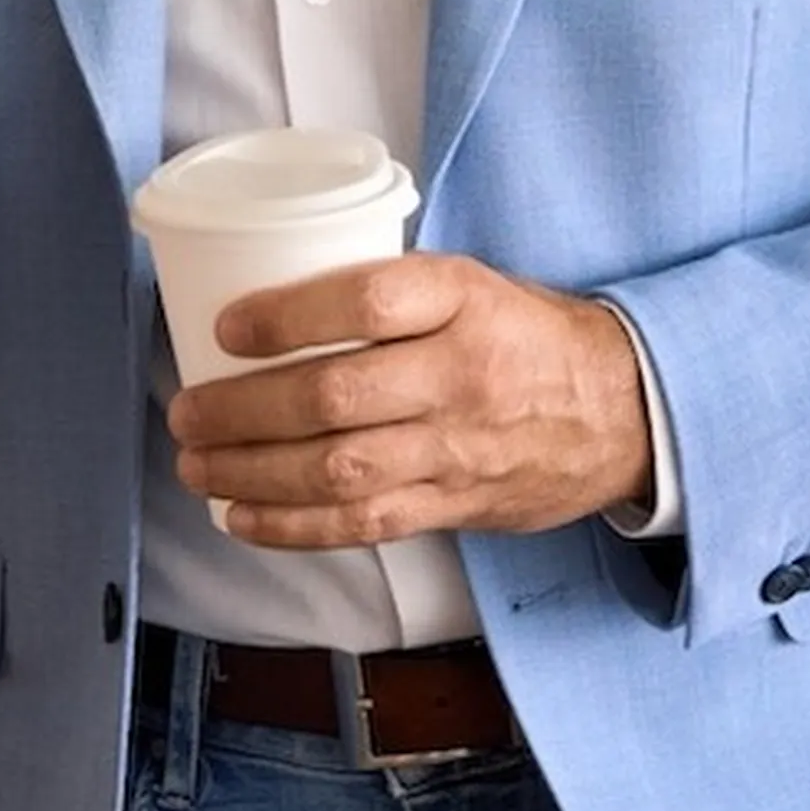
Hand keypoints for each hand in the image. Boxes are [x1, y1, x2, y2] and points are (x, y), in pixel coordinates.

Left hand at [165, 256, 654, 548]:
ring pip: (342, 469)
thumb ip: (388, 293)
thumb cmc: (523, 334)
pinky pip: (367, 524)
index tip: (226, 328)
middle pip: (336, 396)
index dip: (288, 316)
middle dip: (244, 411)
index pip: (368, 303)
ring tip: (197, 465)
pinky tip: (242, 516)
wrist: (624, 410)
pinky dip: (295, 527)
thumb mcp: (471, 283)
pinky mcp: (458, 504)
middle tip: (185, 411)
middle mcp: (461, 373)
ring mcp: (460, 447)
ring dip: (253, 473)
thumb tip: (263, 298)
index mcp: (462, 299)